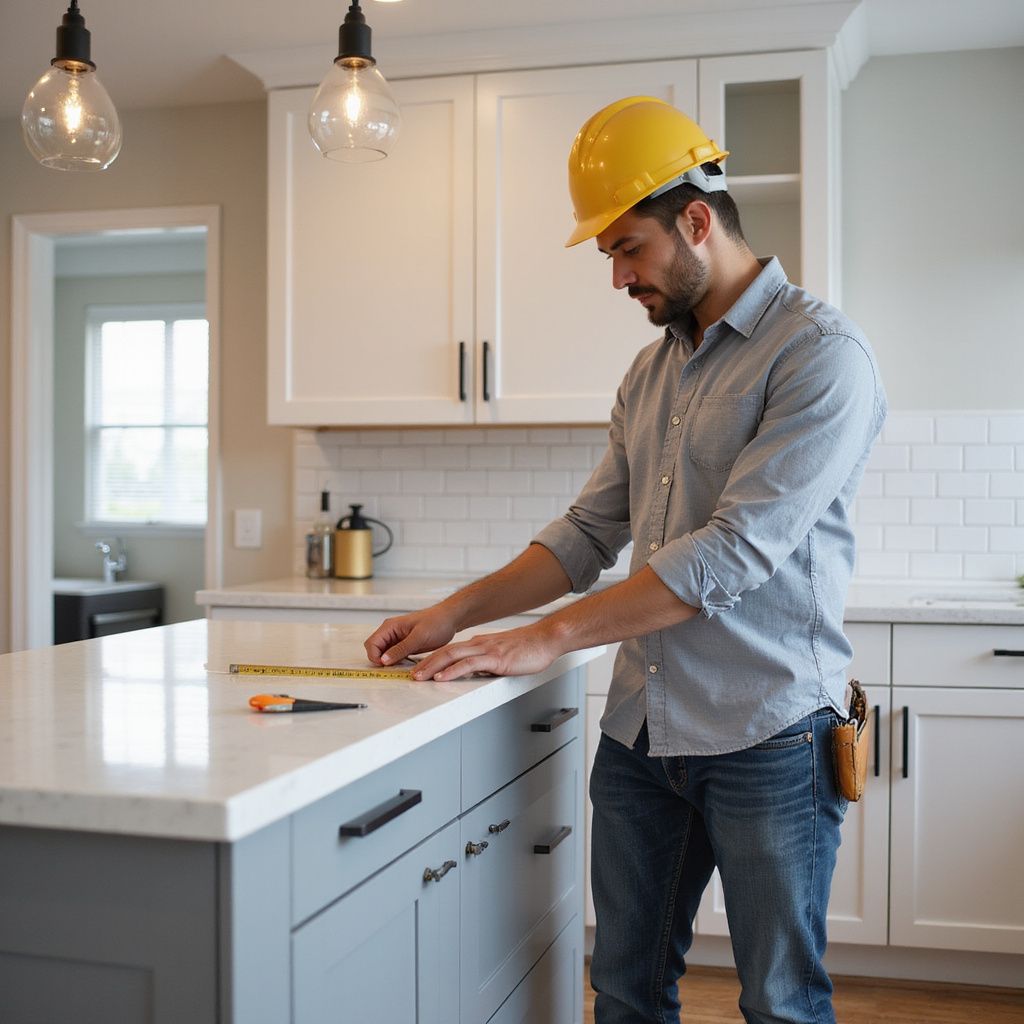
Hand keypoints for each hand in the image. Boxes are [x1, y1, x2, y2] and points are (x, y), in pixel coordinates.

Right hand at [364, 606, 459, 665]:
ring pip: (384, 654)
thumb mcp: (419, 637)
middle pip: (375, 649)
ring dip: (388, 662)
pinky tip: (405, 665)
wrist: (449, 620)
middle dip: (379, 660)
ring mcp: (397, 639)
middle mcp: (391, 632)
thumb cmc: (437, 622)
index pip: (371, 643)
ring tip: (400, 667)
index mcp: (390, 626)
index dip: (375, 656)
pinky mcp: (404, 645)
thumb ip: (401, 648)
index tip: (385, 665)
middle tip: (392, 668)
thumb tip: (384, 659)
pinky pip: (394, 656)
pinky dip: (396, 662)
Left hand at [411, 624, 566, 681]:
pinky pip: (468, 664)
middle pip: (445, 652)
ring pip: (452, 656)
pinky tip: (441, 677)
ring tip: (418, 676)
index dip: (432, 659)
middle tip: (410, 674)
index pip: (450, 651)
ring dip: (432, 667)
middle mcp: (479, 645)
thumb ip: (488, 663)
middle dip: (425, 663)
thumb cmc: (529, 649)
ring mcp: (486, 650)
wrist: (546, 639)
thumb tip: (476, 673)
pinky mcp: (495, 658)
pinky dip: (452, 671)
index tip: (419, 668)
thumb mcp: (503, 656)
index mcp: (480, 644)